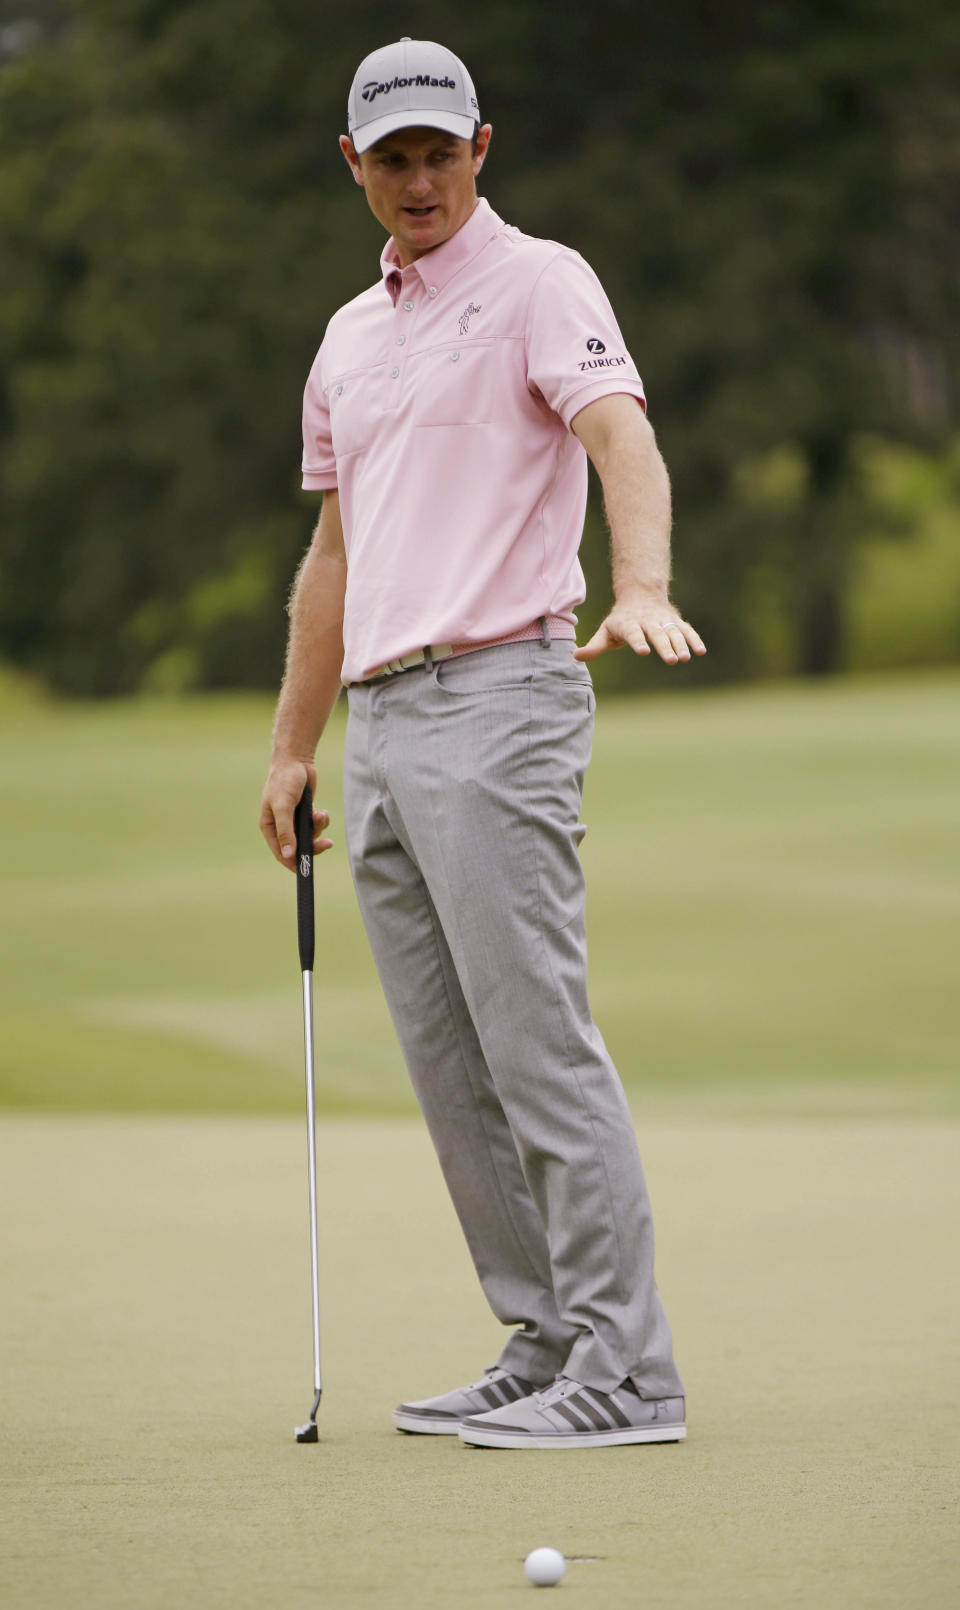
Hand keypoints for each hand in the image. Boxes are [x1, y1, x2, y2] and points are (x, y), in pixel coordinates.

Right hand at [259, 759, 332, 871]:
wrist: (297, 759)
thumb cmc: (285, 780)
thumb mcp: (283, 806)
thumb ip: (285, 831)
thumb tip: (288, 854)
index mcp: (269, 826)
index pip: (280, 852)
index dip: (292, 862)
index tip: (305, 870)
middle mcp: (281, 825)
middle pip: (297, 846)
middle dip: (312, 845)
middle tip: (326, 844)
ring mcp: (294, 819)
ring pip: (309, 836)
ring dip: (318, 828)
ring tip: (321, 815)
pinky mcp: (305, 812)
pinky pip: (316, 824)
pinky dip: (321, 820)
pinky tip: (321, 811)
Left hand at [574, 600, 705, 665]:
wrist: (640, 594)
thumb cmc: (620, 620)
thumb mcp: (606, 630)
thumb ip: (594, 646)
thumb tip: (577, 656)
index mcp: (628, 623)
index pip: (632, 633)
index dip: (637, 641)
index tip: (643, 651)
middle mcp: (647, 621)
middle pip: (656, 634)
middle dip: (664, 646)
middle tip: (671, 661)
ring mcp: (662, 621)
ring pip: (673, 632)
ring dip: (681, 645)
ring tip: (686, 658)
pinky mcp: (675, 622)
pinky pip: (686, 630)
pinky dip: (694, 639)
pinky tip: (701, 651)